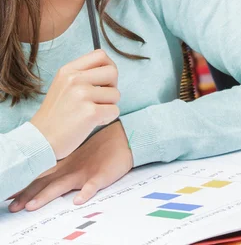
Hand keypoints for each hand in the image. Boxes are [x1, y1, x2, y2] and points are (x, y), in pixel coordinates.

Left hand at [9, 121, 132, 211]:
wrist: (125, 137)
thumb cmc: (102, 144)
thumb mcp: (80, 150)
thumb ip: (64, 158)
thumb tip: (44, 165)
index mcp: (66, 162)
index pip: (42, 175)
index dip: (25, 185)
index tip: (9, 194)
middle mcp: (72, 168)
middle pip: (47, 183)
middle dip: (28, 195)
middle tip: (12, 206)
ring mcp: (86, 172)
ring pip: (63, 186)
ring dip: (47, 196)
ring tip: (32, 206)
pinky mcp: (102, 175)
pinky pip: (93, 186)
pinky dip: (86, 193)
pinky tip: (78, 200)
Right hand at [30, 49, 119, 159]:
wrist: (39, 141)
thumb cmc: (56, 115)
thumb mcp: (62, 85)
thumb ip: (82, 75)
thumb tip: (110, 71)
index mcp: (68, 70)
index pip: (100, 55)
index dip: (109, 66)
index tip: (105, 80)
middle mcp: (75, 79)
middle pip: (113, 71)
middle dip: (112, 86)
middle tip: (101, 98)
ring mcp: (83, 95)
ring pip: (116, 94)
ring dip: (108, 105)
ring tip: (91, 113)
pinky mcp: (90, 112)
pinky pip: (115, 111)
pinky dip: (107, 118)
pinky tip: (91, 123)